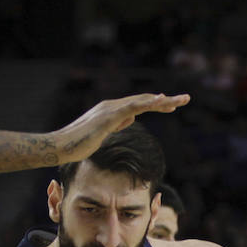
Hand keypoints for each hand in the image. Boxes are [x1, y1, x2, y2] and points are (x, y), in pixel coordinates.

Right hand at [53, 94, 190, 162]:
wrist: (61, 146)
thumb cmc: (77, 145)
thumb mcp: (102, 135)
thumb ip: (116, 126)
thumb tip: (130, 119)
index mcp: (111, 111)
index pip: (138, 106)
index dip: (155, 104)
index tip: (171, 106)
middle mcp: (111, 106)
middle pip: (143, 100)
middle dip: (165, 100)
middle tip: (185, 99)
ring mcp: (110, 109)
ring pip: (141, 101)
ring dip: (162, 100)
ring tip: (181, 100)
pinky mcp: (108, 116)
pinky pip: (132, 106)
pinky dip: (148, 102)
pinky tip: (161, 100)